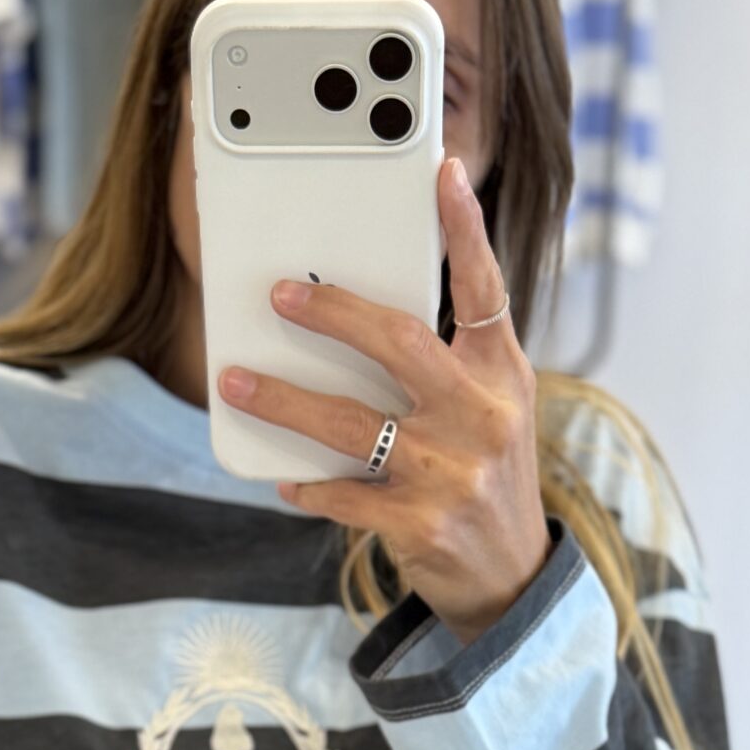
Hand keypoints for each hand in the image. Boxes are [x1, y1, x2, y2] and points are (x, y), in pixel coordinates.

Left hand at [216, 155, 553, 646]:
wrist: (512, 576)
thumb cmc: (487, 477)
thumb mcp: (491, 410)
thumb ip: (451, 363)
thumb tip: (357, 319)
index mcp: (502, 375)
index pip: (485, 289)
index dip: (465, 229)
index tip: (443, 172)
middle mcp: (482, 415)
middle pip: (397, 342)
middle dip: (331, 313)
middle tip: (279, 294)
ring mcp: (451, 471)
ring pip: (350, 422)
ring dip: (283, 401)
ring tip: (238, 383)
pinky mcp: (420, 522)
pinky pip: (343, 493)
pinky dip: (308, 484)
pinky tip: (284, 478)